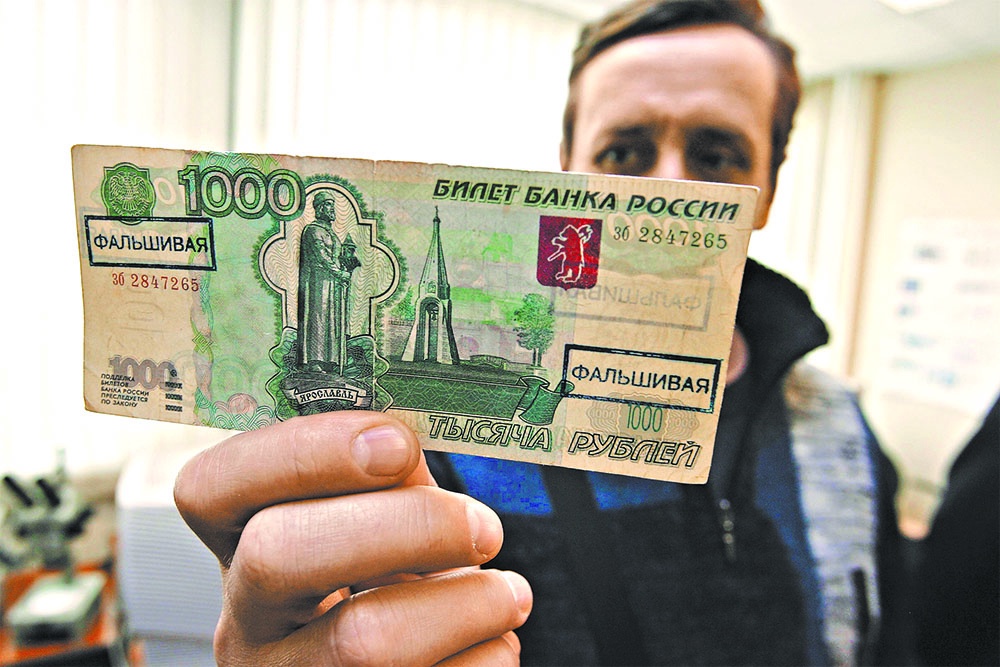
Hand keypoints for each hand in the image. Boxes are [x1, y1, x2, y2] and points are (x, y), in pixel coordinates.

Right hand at [174, 412, 531, 665]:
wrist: (404, 665)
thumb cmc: (392, 580)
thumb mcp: (372, 521)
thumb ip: (383, 479)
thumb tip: (412, 439)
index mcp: (240, 545)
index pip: (211, 486)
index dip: (304, 452)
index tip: (398, 443)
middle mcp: (245, 622)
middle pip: (281, 555)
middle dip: (406, 526)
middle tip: (484, 528)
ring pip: (364, 640)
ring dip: (466, 605)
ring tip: (509, 594)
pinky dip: (483, 656)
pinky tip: (491, 642)